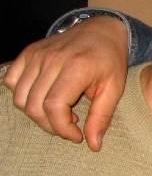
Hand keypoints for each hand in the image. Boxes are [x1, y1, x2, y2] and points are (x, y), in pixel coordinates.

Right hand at [2, 16, 128, 150]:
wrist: (102, 30)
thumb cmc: (110, 60)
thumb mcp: (115, 89)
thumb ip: (102, 117)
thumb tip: (93, 145)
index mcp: (77, 67)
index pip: (54, 106)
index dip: (62, 128)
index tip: (77, 135)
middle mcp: (52, 59)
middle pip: (34, 106)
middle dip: (50, 125)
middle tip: (69, 125)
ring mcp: (37, 54)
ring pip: (21, 98)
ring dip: (37, 113)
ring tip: (60, 111)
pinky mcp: (28, 52)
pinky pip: (12, 82)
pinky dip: (23, 96)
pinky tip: (44, 97)